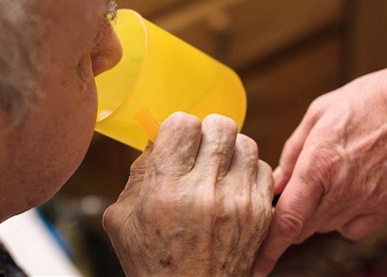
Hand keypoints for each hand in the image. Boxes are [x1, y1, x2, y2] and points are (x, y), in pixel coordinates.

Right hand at [103, 112, 273, 276]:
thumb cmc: (153, 264)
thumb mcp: (122, 220)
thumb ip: (138, 174)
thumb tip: (158, 141)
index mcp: (167, 191)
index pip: (184, 124)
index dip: (177, 127)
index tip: (175, 141)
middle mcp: (206, 193)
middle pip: (220, 125)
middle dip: (205, 133)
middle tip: (197, 151)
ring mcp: (239, 203)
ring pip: (245, 142)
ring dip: (229, 150)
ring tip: (216, 168)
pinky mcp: (261, 214)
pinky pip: (263, 168)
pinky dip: (247, 171)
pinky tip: (232, 186)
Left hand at [254, 55, 386, 274]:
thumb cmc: (366, 101)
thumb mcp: (318, 114)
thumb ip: (292, 153)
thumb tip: (277, 184)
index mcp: (318, 164)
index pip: (287, 220)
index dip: (268, 247)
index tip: (257, 265)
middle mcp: (341, 190)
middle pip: (303, 228)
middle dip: (290, 219)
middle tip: (293, 195)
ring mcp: (367, 202)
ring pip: (326, 227)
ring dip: (316, 214)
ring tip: (328, 181)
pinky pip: (352, 229)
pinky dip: (343, 219)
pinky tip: (348, 193)